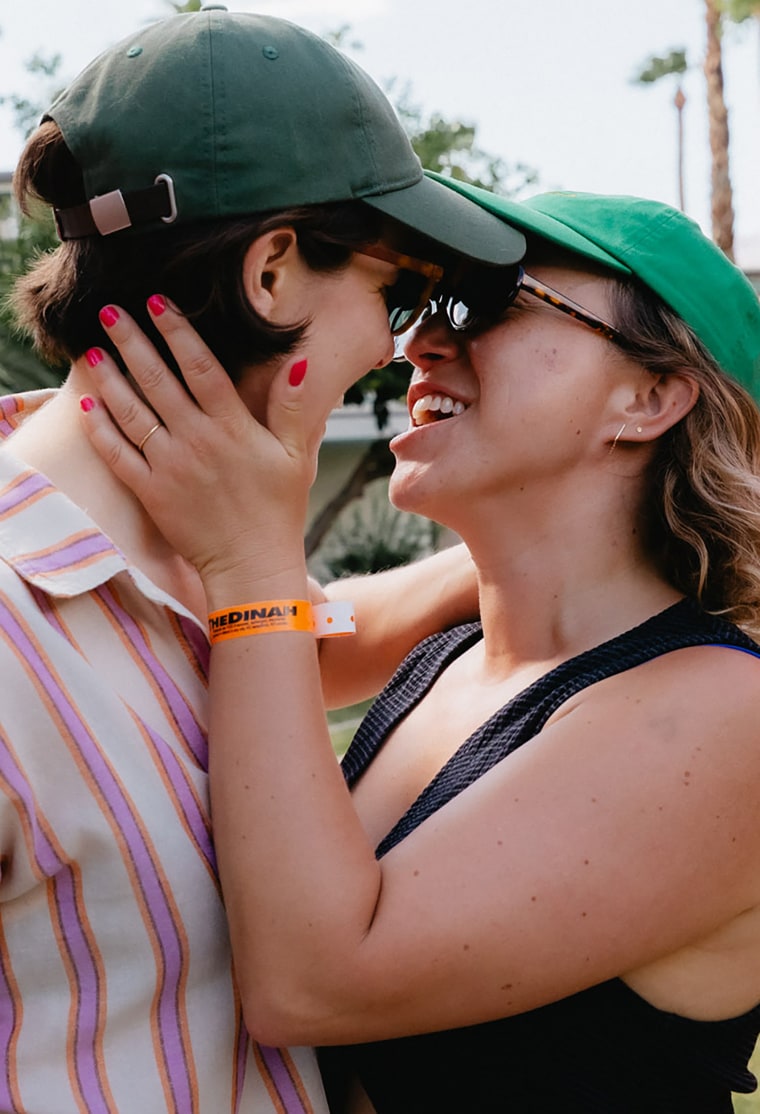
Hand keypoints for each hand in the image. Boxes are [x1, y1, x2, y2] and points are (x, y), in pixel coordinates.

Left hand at [79, 298, 313, 591]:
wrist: (251, 565)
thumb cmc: (277, 510)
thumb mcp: (294, 456)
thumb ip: (292, 408)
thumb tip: (298, 365)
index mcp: (232, 427)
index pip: (202, 367)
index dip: (178, 332)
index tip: (159, 303)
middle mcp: (197, 440)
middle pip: (158, 380)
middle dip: (132, 342)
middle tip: (109, 312)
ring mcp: (170, 466)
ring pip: (132, 413)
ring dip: (109, 379)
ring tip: (92, 351)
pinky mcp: (151, 492)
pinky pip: (119, 455)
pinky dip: (101, 430)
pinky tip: (88, 407)